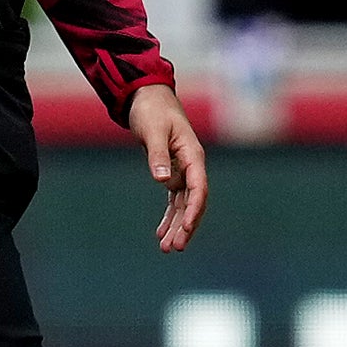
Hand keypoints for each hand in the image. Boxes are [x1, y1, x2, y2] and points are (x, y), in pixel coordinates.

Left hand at [133, 84, 207, 249]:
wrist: (148, 98)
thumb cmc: (152, 111)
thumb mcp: (152, 131)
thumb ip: (157, 156)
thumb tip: (162, 181)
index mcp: (193, 155)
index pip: (199, 188)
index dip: (194, 209)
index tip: (185, 228)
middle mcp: (191, 166)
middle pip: (193, 202)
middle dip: (185, 226)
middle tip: (175, 247)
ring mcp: (183, 171)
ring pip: (183, 205)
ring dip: (176, 226)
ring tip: (167, 248)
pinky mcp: (172, 173)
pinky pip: (174, 200)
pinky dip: (168, 216)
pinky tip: (160, 233)